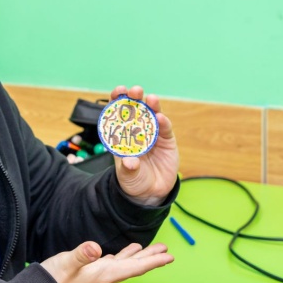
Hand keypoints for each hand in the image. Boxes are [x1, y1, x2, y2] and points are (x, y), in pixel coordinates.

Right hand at [41, 241, 172, 282]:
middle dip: (151, 258)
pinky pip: (112, 265)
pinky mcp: (90, 275)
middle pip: (134, 266)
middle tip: (166, 250)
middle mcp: (105, 277)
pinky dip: (121, 258)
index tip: (169, 256)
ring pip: (124, 265)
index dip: (153, 261)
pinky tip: (120, 255)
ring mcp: (98, 277)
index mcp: (105, 274)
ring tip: (148, 249)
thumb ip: (82, 254)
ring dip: (137, 257)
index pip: (135, 267)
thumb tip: (95, 248)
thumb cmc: (54, 280)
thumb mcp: (68, 263)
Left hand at [110, 85, 178, 205]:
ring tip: (150, 99)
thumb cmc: (133, 180)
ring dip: (151, 106)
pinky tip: (161, 117)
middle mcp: (136, 131)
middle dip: (134, 98)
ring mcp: (152, 134)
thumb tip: (129, 162)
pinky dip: (163, 122)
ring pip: (151, 116)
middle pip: (135, 111)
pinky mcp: (166, 140)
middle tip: (135, 90)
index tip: (118, 91)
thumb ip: (128, 169)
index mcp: (121, 136)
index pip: (117, 114)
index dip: (117, 101)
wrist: (151, 192)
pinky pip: (165, 129)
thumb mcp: (127, 176)